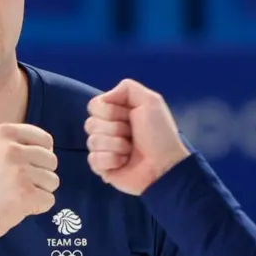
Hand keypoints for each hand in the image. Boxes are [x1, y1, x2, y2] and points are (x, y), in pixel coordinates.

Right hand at [0, 123, 59, 243]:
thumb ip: (19, 144)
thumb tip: (50, 149)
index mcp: (5, 132)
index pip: (46, 140)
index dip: (42, 155)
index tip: (28, 165)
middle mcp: (13, 149)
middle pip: (52, 161)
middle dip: (41, 174)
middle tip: (20, 183)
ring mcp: (20, 172)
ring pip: (53, 181)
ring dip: (40, 191)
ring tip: (18, 194)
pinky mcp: (26, 194)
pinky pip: (49, 200)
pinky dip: (38, 206)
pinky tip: (20, 206)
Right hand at [85, 79, 190, 195]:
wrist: (165, 165)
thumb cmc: (160, 134)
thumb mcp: (150, 101)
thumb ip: (127, 88)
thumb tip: (105, 97)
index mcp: (116, 112)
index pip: (94, 105)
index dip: (110, 111)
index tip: (129, 115)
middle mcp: (107, 129)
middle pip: (90, 123)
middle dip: (115, 129)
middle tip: (132, 135)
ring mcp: (103, 149)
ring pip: (92, 141)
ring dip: (116, 145)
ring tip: (131, 150)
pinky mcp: (101, 167)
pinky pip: (93, 159)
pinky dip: (111, 160)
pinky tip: (124, 162)